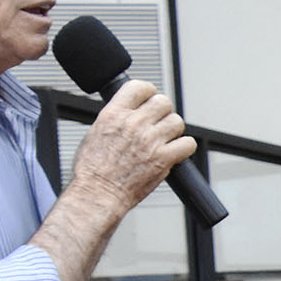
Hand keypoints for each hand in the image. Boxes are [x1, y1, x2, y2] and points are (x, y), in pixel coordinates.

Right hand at [71, 80, 192, 212]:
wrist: (97, 194)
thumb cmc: (92, 170)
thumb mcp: (95, 132)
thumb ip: (116, 118)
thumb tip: (130, 112)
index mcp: (114, 113)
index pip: (140, 87)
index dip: (149, 92)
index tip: (149, 100)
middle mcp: (134, 123)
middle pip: (163, 102)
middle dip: (163, 112)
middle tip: (158, 124)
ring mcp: (150, 141)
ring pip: (177, 122)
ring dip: (173, 130)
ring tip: (164, 140)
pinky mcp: (163, 159)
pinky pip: (188, 144)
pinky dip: (184, 147)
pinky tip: (175, 152)